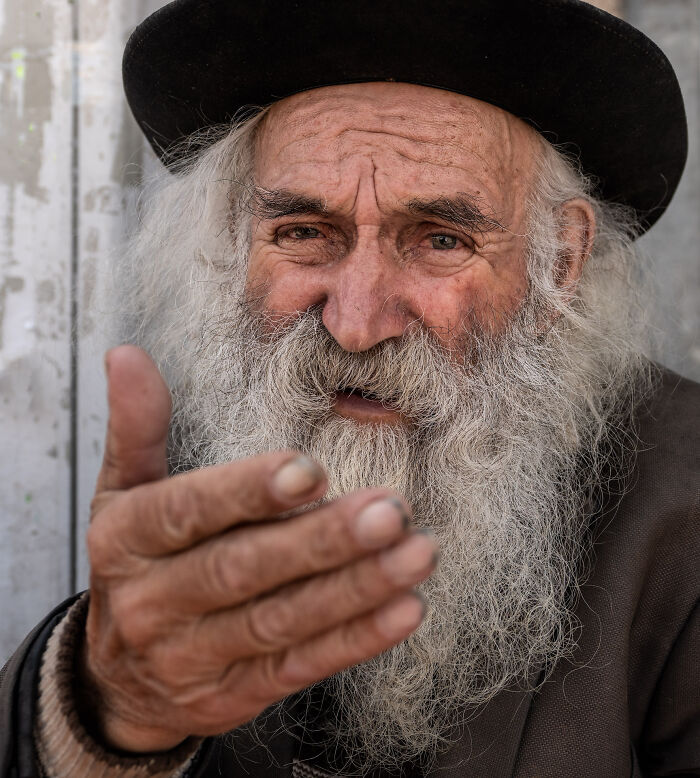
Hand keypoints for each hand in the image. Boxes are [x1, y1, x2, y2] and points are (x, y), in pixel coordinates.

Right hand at [81, 346, 436, 752]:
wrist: (116, 679)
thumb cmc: (137, 563)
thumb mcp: (122, 493)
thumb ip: (135, 427)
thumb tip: (127, 353)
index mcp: (125, 540)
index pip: (186, 512)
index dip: (246, 492)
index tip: (310, 470)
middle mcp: (153, 602)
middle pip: (242, 570)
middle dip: (321, 541)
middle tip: (390, 510)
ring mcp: (193, 657)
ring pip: (280, 621)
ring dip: (355, 588)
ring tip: (416, 553)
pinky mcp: (234, 696)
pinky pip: (299, 667)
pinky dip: (356, 640)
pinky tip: (405, 610)